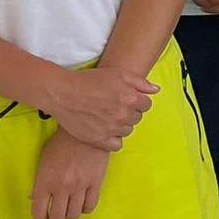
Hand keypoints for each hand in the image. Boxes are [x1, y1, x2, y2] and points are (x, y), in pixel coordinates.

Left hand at [30, 131, 110, 218]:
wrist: (84, 129)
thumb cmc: (61, 144)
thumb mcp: (43, 161)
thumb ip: (39, 182)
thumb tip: (35, 198)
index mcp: (44, 181)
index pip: (39, 213)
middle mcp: (61, 187)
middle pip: (58, 217)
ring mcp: (79, 185)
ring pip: (74, 215)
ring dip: (71, 217)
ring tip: (71, 213)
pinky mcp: (95, 182)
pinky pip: (90, 205)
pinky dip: (86, 209)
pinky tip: (83, 204)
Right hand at [41, 63, 156, 149]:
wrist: (63, 93)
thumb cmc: (90, 80)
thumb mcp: (118, 73)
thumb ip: (140, 82)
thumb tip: (155, 91)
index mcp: (130, 98)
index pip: (146, 105)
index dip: (138, 101)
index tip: (127, 99)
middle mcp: (123, 115)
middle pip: (137, 118)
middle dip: (129, 112)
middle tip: (115, 107)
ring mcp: (111, 129)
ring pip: (127, 131)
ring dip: (121, 125)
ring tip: (108, 117)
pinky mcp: (98, 140)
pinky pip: (116, 145)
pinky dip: (113, 139)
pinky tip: (105, 130)